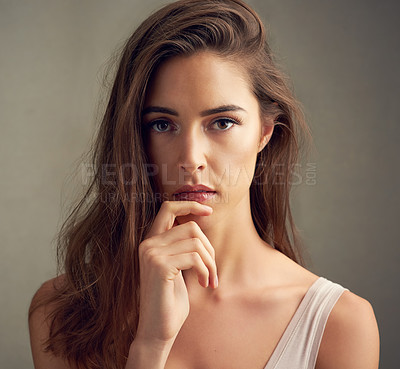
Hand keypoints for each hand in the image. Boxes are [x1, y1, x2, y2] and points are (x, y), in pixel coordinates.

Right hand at [135, 201, 217, 345]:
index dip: (189, 204)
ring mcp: (152, 254)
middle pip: (191, 227)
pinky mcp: (160, 266)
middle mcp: (148, 244)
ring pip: (196, 242)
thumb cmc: (170, 300)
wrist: (157, 330)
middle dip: (209, 248)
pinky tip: (204, 284)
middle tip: (213, 271)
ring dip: (211, 263)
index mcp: (151, 242)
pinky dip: (206, 270)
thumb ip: (181, 246)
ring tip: (210, 280)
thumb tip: (198, 226)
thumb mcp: (177, 267)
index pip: (168, 208)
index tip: (209, 210)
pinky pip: (195, 257)